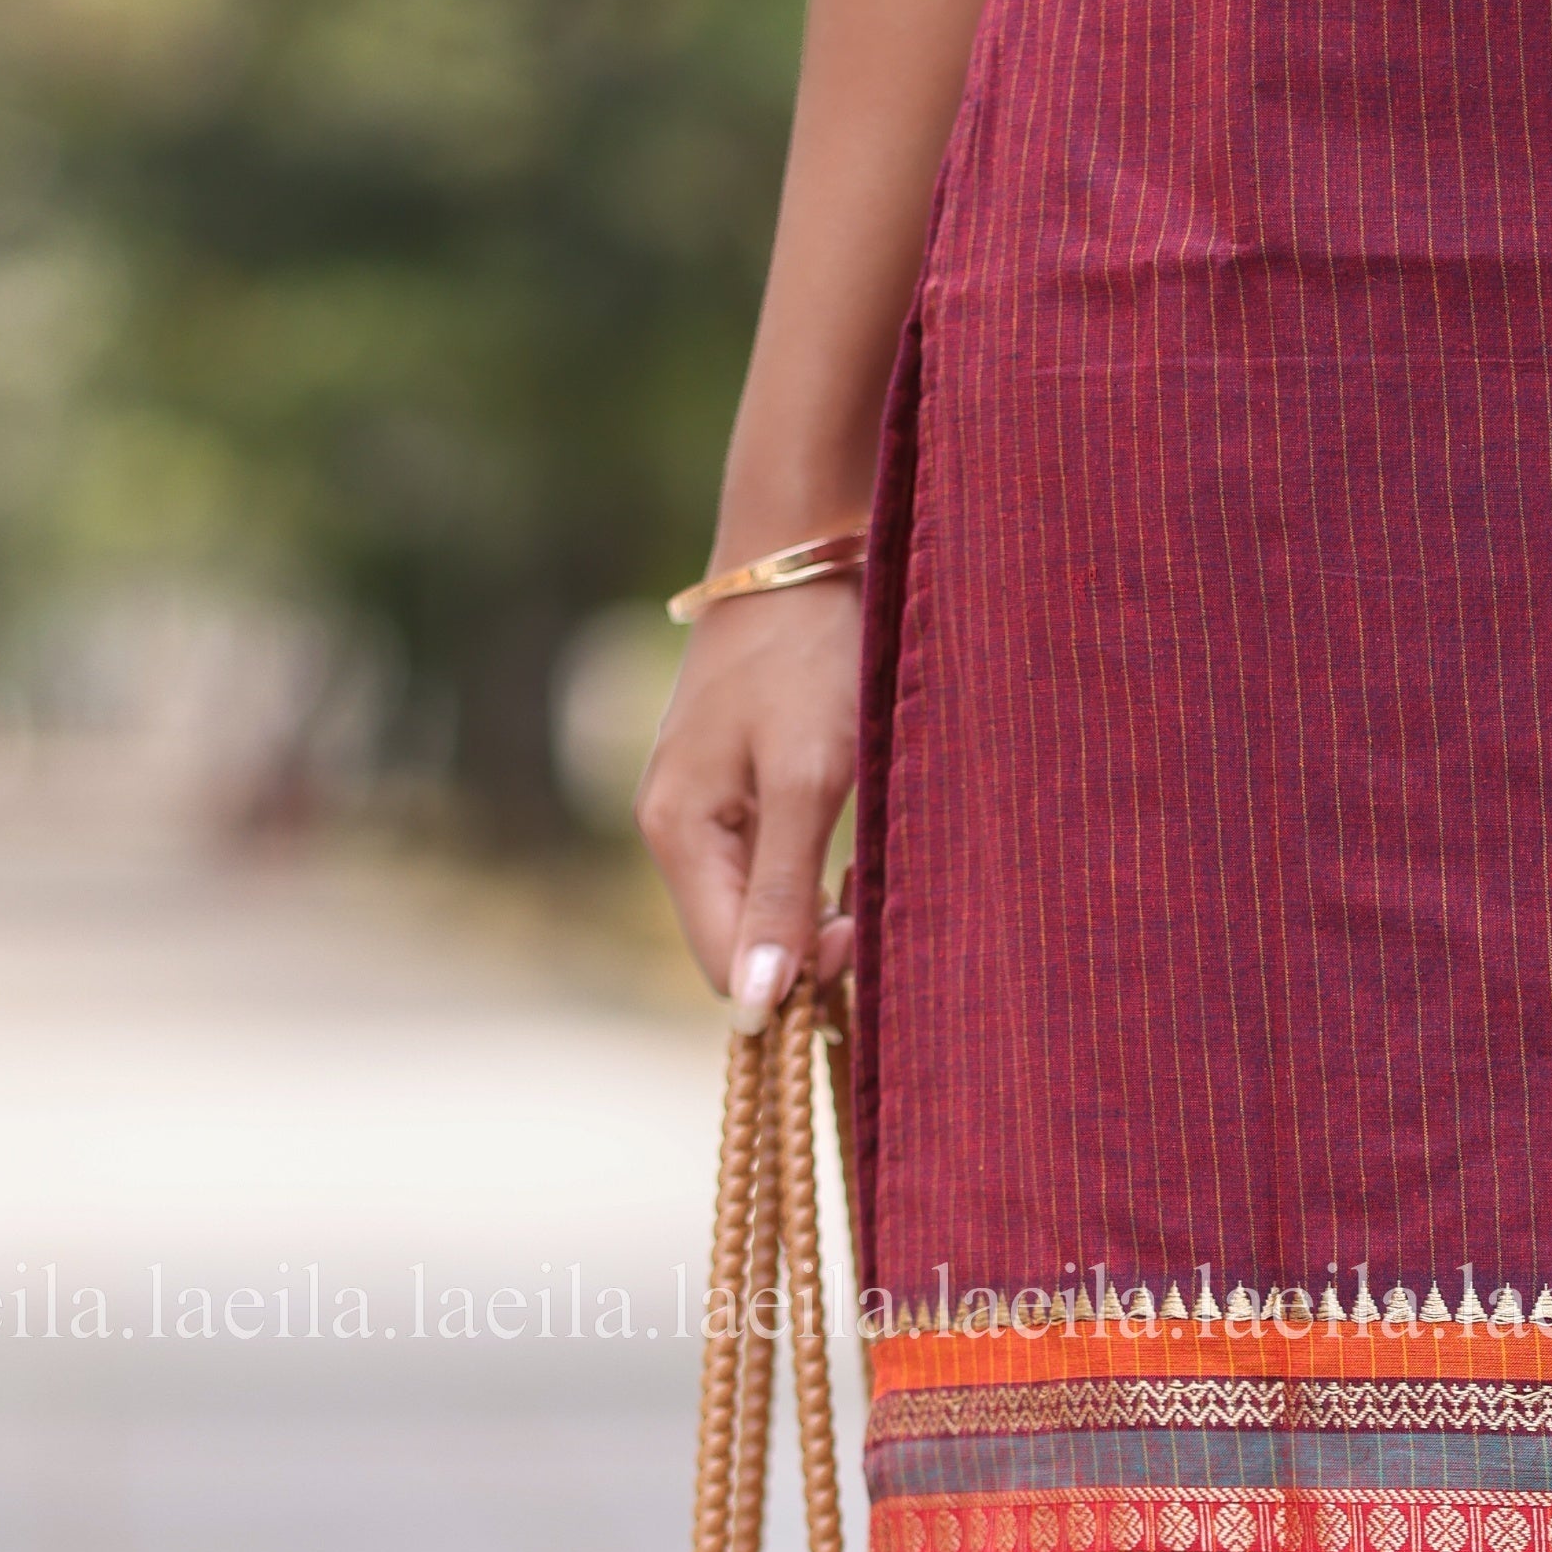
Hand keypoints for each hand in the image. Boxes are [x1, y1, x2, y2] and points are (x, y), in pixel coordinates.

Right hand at [635, 580, 863, 1018]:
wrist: (807, 548)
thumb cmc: (810, 653)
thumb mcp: (805, 778)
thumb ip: (781, 892)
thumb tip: (756, 1002)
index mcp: (676, 831)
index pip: (722, 964)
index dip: (792, 980)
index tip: (862, 947)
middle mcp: (676, 827)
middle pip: (737, 940)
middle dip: (806, 951)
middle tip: (875, 915)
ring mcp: (703, 805)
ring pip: (758, 906)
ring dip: (816, 917)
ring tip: (870, 881)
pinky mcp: (737, 784)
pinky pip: (769, 865)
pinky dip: (816, 878)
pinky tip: (856, 855)